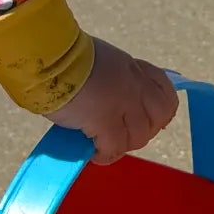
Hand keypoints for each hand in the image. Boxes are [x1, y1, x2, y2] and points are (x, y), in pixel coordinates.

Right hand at [50, 41, 176, 164]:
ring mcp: (123, 103)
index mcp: (131, 68)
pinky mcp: (106, 120)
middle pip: (159, 117)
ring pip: (139, 137)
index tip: (148, 120)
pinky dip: (105, 155)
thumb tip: (111, 101)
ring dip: (122, 145)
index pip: (165, 90)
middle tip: (121, 137)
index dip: (160, 110)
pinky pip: (115, 148)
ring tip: (102, 146)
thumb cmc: (63, 58)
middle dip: (144, 131)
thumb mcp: (99, 62)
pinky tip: (94, 154)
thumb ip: (112, 80)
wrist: (48, 57)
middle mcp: (134, 84)